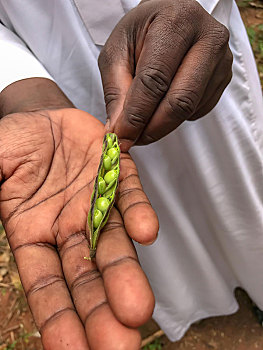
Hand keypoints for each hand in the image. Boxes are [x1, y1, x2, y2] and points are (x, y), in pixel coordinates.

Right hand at [0, 108, 157, 349]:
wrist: (41, 120)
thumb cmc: (14, 147)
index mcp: (34, 235)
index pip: (48, 286)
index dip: (59, 319)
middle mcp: (69, 228)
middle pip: (87, 277)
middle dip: (102, 311)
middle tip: (120, 345)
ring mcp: (96, 204)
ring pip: (114, 245)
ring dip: (126, 275)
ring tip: (139, 308)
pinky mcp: (117, 176)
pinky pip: (129, 196)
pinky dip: (138, 214)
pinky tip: (146, 233)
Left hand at [99, 0, 232, 150]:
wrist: (171, 19)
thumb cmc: (142, 31)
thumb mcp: (117, 51)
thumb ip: (116, 90)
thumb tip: (119, 129)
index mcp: (176, 21)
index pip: (155, 79)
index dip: (137, 114)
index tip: (122, 136)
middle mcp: (207, 37)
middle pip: (180, 99)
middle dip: (153, 128)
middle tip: (133, 139)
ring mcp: (221, 59)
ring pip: (190, 108)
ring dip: (163, 125)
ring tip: (142, 123)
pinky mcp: (223, 77)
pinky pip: (199, 110)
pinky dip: (177, 118)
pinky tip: (163, 107)